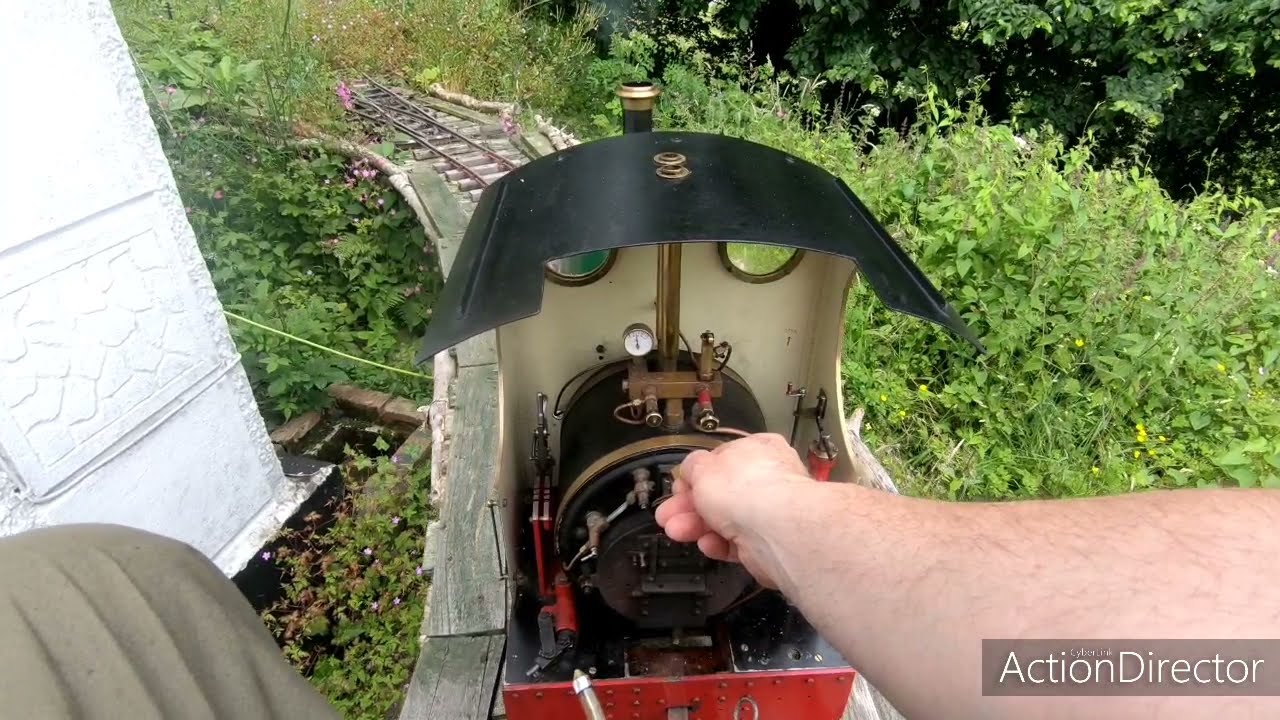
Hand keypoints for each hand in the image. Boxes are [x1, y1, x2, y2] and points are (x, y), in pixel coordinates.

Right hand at [654, 433, 810, 588]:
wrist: (776, 529)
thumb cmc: (747, 489)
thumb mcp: (703, 467)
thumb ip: (693, 466)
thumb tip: (690, 468)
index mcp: (756, 450)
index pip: (720, 461)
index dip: (695, 476)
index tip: (678, 488)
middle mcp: (766, 480)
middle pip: (720, 493)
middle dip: (689, 506)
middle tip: (668, 515)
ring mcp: (769, 513)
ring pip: (725, 520)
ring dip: (698, 526)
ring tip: (677, 531)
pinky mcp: (767, 543)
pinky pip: (737, 543)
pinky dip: (719, 544)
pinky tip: (707, 544)